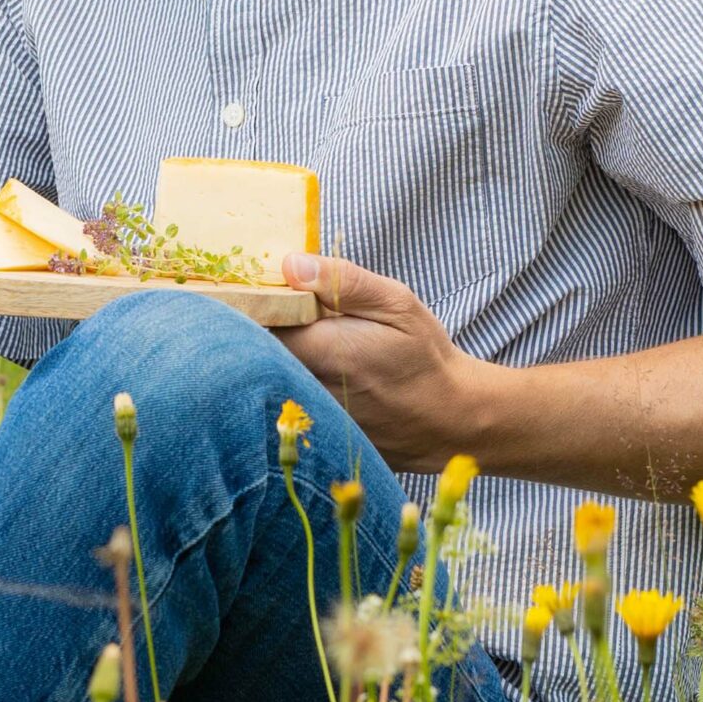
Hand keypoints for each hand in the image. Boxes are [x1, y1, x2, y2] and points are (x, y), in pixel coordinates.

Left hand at [273, 254, 499, 473]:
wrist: (449, 420)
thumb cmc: (424, 357)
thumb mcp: (397, 305)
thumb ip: (343, 282)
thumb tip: (289, 264)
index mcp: (326, 352)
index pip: (258, 323)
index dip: (253, 304)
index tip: (260, 292)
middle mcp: (308, 390)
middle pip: (253, 355)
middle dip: (256, 332)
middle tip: (278, 317)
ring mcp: (307, 420)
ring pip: (265, 380)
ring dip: (270, 359)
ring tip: (304, 347)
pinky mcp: (310, 437)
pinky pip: (281, 403)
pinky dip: (285, 385)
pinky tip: (313, 377)